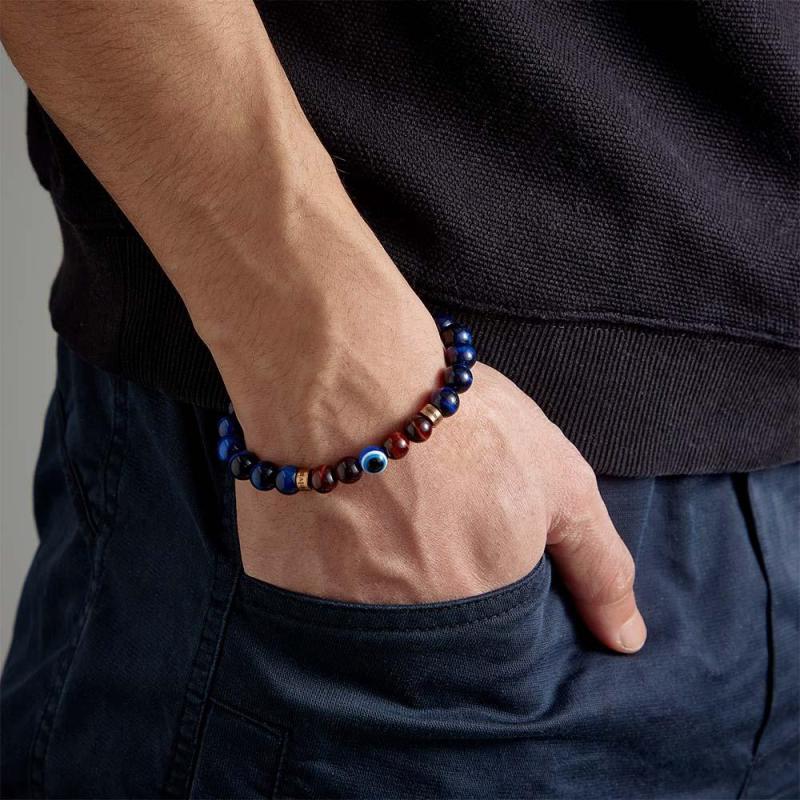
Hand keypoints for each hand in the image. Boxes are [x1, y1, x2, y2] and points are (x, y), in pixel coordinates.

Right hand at [217, 183, 646, 654]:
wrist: (350, 378)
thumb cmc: (464, 425)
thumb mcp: (559, 484)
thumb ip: (598, 567)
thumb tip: (627, 641)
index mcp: (480, 618)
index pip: (491, 648)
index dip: (480, 589)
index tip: (464, 547)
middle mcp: (409, 637)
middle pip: (428, 637)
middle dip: (426, 582)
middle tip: (415, 520)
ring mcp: (339, 620)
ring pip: (367, 621)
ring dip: (373, 575)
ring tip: (373, 512)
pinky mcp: (282, 594)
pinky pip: (312, 597)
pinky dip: (322, 565)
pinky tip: (330, 517)